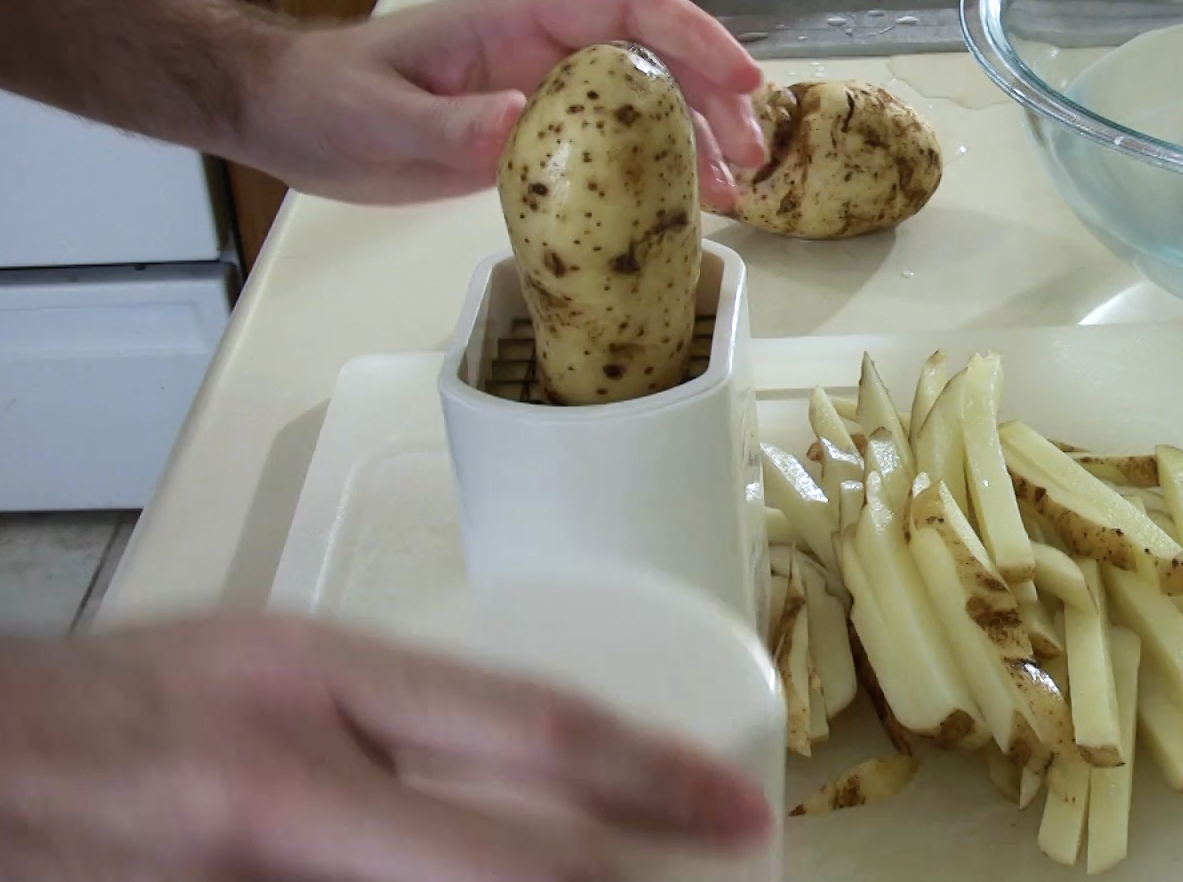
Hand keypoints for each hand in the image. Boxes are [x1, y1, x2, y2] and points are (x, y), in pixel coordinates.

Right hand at [0, 614, 771, 880]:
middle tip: (714, 880)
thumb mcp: (270, 669)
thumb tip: (537, 764)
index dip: (652, 772)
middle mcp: (284, 795)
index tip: (730, 806)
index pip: (531, 729)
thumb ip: (399, 712)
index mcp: (306, 682)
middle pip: (515, 863)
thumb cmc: (105, 715)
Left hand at [237, 0, 768, 211]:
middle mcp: (542, 52)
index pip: (627, 7)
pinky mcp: (533, 138)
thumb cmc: (325, 102)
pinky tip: (679, 208)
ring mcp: (542, 94)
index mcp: (516, 24)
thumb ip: (446, 122)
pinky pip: (612, 146)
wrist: (286, 117)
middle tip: (751, 158)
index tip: (740, 81)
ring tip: (735, 192)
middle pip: (655, 56)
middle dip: (714, 98)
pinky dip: (653, 172)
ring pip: (643, 103)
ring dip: (695, 140)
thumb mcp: (377, 117)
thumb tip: (518, 122)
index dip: (693, 36)